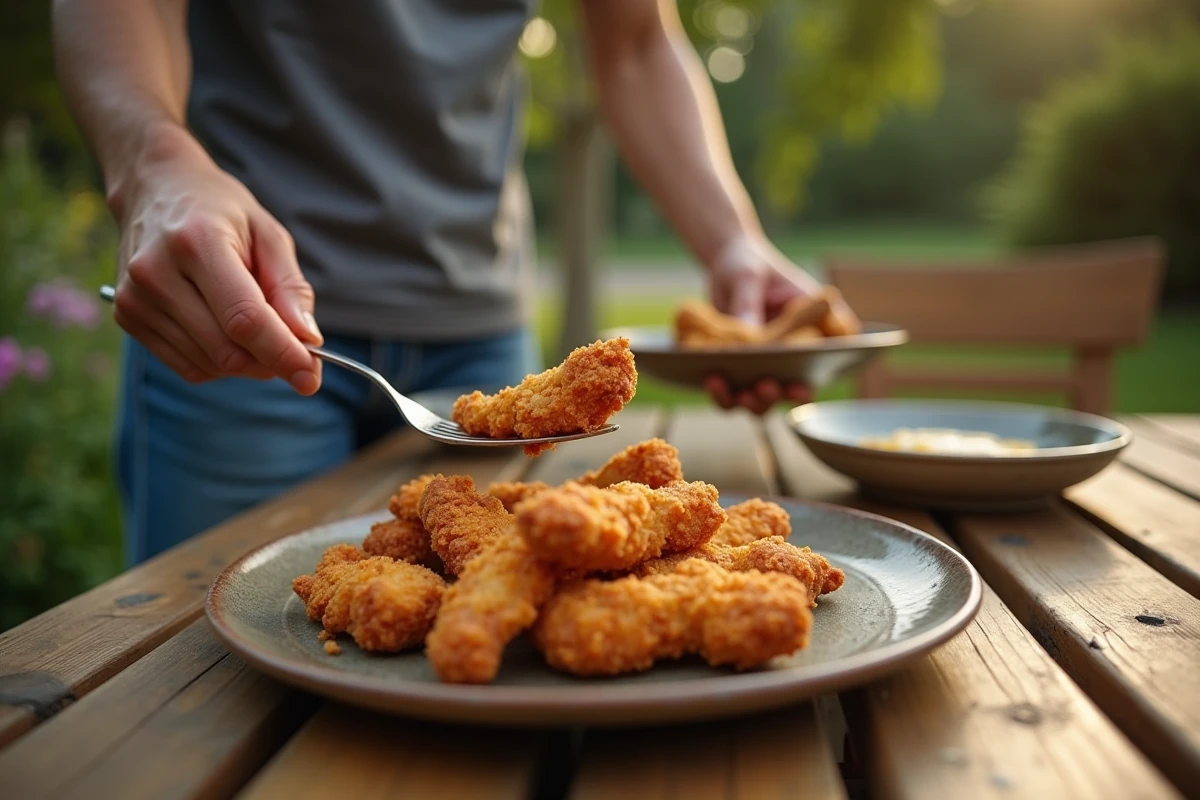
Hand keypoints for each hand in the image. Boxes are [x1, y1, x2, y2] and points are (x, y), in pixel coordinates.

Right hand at [108, 126, 322, 392]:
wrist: (154, 187)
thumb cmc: (220, 211)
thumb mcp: (268, 235)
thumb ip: (290, 288)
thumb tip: (307, 341)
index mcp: (197, 243)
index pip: (244, 319)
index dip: (282, 353)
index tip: (310, 376)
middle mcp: (156, 272)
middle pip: (227, 349)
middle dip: (269, 361)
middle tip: (292, 350)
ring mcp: (135, 297)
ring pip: (209, 364)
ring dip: (246, 362)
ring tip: (254, 326)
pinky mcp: (127, 316)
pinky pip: (187, 365)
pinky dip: (218, 362)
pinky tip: (224, 331)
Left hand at [704, 234, 820, 413]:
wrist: (725, 269)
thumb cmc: (749, 265)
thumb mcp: (748, 275)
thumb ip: (748, 303)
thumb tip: (747, 337)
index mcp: (815, 326)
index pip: (831, 352)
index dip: (821, 374)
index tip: (804, 384)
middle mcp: (795, 353)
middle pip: (797, 385)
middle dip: (781, 394)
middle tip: (766, 386)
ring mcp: (768, 366)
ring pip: (766, 398)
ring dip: (753, 402)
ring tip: (738, 392)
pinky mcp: (741, 371)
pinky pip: (733, 392)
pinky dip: (723, 393)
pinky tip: (712, 380)